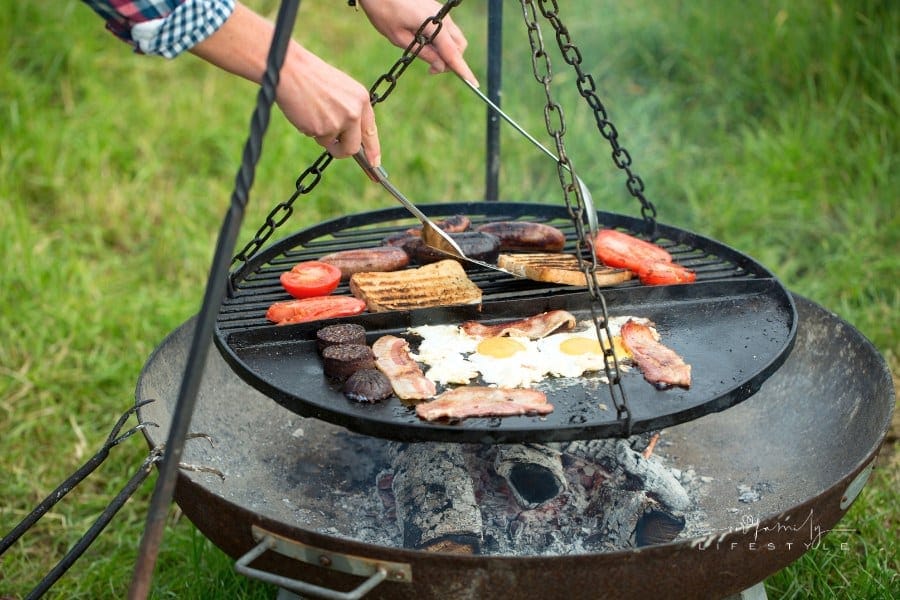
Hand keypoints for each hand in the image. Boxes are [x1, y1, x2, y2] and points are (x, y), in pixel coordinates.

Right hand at [191, 3, 380, 163]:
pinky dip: (309, 130)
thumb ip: (349, 111)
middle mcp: (354, 112)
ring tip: (311, 113)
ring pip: (331, 143)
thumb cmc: (312, 78)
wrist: (291, 70)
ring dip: (321, 135)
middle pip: (353, 146)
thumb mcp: (340, 91)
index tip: (375, 164)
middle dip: (342, 151)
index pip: (370, 130)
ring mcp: (339, 122)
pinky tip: (304, 112)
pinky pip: (316, 138)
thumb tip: (351, 138)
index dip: (373, 149)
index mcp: (361, 99)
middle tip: (333, 148)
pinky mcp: (322, 129)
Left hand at [359, 0, 478, 84]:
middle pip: (459, 46)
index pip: (453, 53)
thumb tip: (441, 67)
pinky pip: (446, 30)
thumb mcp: (399, 38)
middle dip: (452, 61)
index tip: (473, 84)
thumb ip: (423, 53)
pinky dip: (442, 42)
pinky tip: (425, 43)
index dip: (462, 70)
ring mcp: (440, 12)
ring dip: (446, 52)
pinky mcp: (436, 10)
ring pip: (454, 38)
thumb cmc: (383, 11)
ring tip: (427, 57)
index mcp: (433, 25)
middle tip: (431, 70)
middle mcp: (442, 17)